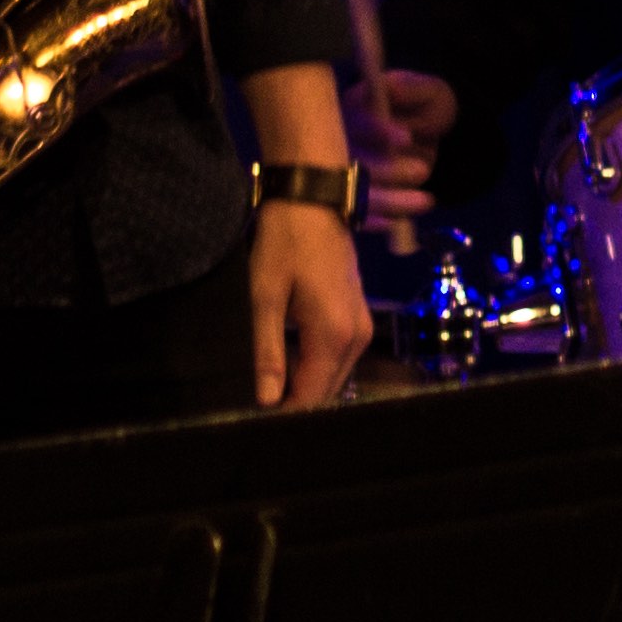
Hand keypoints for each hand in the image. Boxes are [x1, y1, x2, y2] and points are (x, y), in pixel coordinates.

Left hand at [249, 201, 369, 408]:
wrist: (314, 200)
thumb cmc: (285, 244)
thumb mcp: (266, 297)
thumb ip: (268, 352)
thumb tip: (268, 400)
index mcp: (333, 335)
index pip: (312, 395)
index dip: (287, 413)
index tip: (259, 421)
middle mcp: (356, 336)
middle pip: (327, 389)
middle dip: (297, 400)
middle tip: (260, 402)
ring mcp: (362, 325)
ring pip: (335, 374)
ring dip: (306, 381)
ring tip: (271, 378)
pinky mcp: (359, 315)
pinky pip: (339, 355)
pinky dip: (316, 362)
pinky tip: (289, 353)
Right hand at [347, 65, 455, 238]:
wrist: (430, 127)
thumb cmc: (424, 104)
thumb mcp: (425, 90)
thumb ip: (410, 90)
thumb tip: (392, 89)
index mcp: (351, 108)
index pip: (355, 119)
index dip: (376, 129)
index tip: (407, 137)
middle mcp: (337, 138)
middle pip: (350, 158)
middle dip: (386, 169)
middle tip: (422, 170)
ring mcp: (339, 168)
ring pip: (353, 188)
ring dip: (388, 199)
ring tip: (426, 200)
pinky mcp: (346, 194)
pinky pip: (351, 211)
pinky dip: (371, 219)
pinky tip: (393, 223)